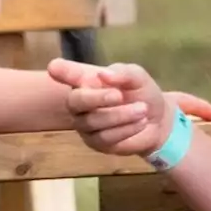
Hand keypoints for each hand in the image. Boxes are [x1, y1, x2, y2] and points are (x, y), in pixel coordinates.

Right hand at [47, 59, 210, 155]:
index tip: (54, 67)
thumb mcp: (138, 77)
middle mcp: (80, 102)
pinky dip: (125, 129)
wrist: (157, 119)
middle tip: (119, 96)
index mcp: (86, 80)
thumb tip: (103, 75)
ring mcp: (85, 124)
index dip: (61, 71)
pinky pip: (105, 137)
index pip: (68, 74)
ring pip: (93, 121)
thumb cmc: (141, 92)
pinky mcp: (95, 143)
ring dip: (120, 115)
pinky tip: (141, 122)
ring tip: (143, 109)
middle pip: (75, 101)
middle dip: (97, 98)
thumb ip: (123, 73)